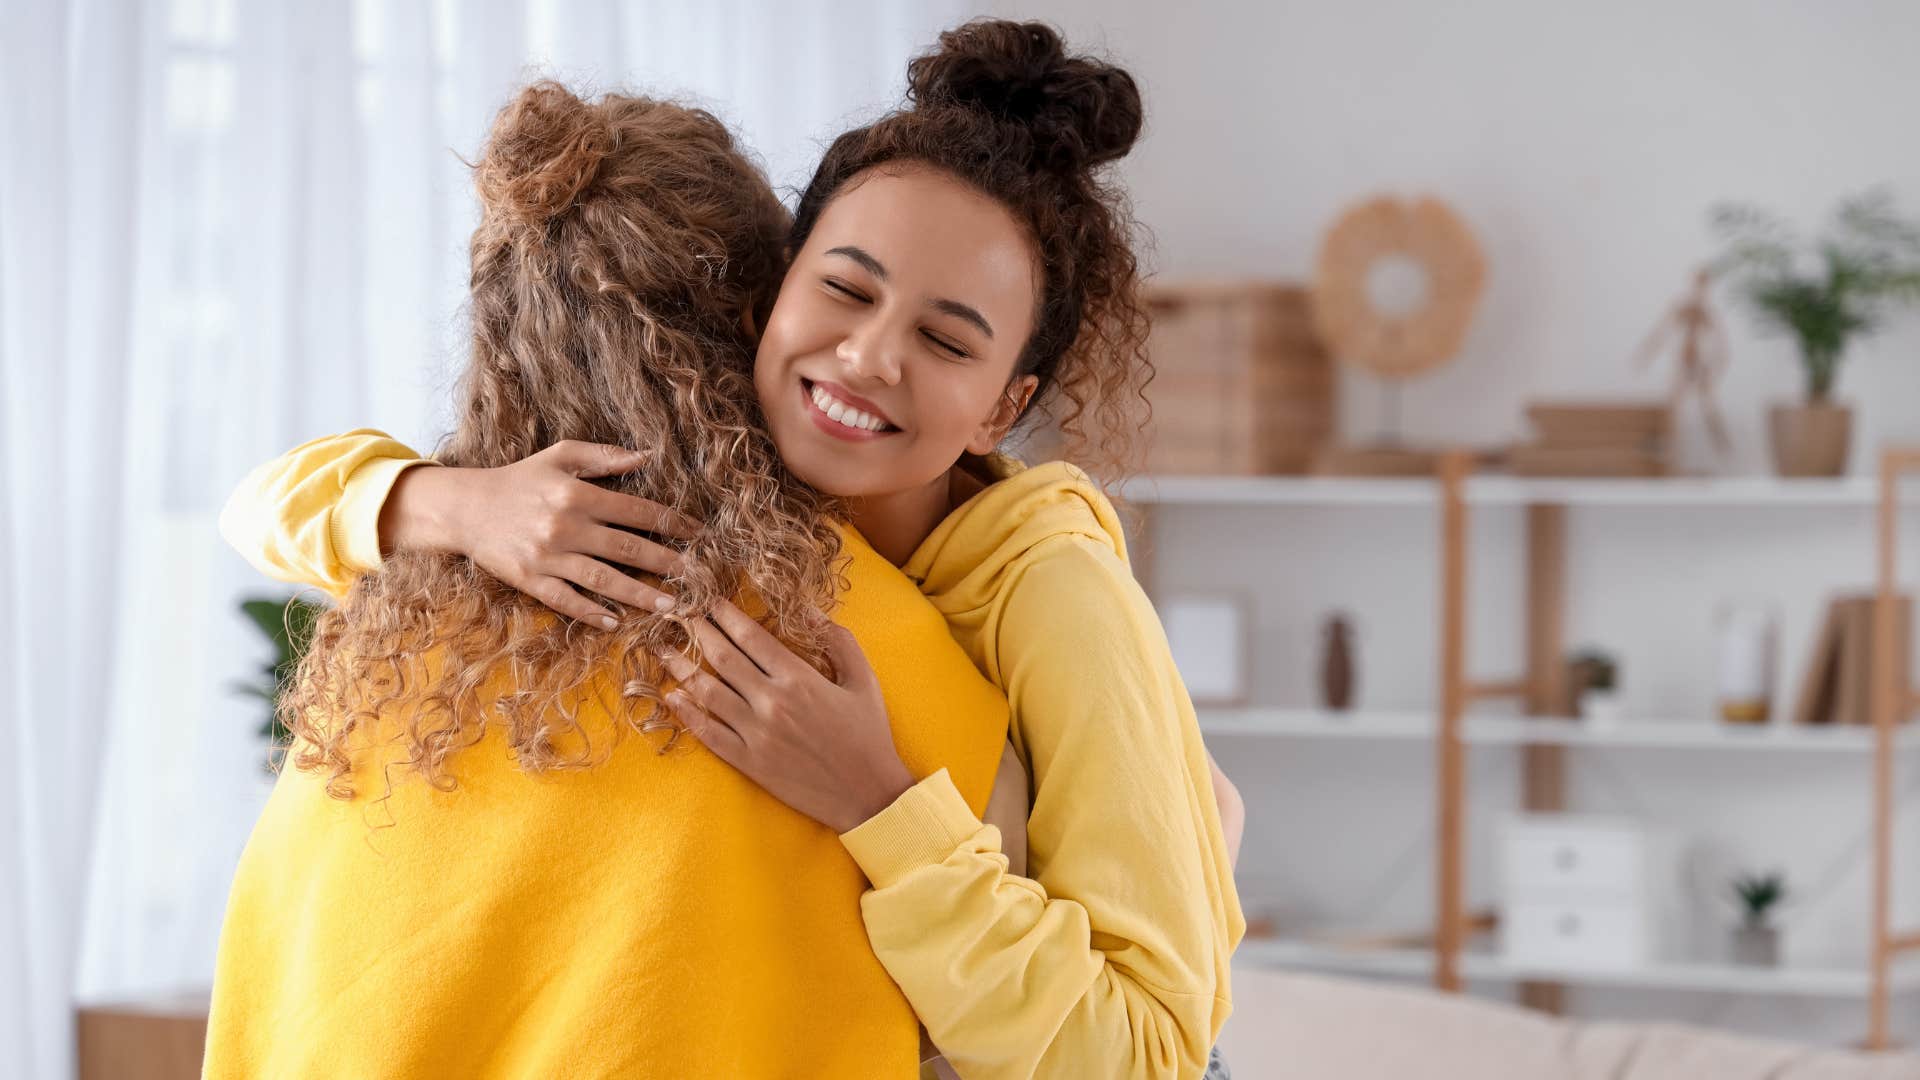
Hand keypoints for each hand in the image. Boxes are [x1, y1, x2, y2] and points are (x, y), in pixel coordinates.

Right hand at [383, 440, 699, 628]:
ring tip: (671, 606)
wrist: (465, 507)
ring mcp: (548, 556)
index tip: (698, 534)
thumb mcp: (559, 456)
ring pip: (604, 579)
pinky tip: (616, 621)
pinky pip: (566, 600)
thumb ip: (604, 456)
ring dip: (641, 595)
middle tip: (697, 576)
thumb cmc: (519, 479)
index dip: (671, 522)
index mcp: (577, 494)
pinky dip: (591, 612)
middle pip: (628, 548)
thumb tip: (648, 455)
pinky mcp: (530, 580)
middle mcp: (566, 526)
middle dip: (667, 563)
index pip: (637, 510)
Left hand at [654, 601, 915, 833]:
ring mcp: (756, 734)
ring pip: (707, 692)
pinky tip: (672, 697)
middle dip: (697, 631)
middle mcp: (771, 702)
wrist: (867, 794)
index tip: (709, 601)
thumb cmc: (869, 734)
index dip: (725, 615)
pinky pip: (708, 733)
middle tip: (679, 615)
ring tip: (664, 650)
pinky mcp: (748, 761)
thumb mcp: (863, 679)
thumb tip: (808, 611)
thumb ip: (837, 640)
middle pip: (722, 657)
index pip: (750, 637)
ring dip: (681, 667)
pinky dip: (687, 713)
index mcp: (798, 678)